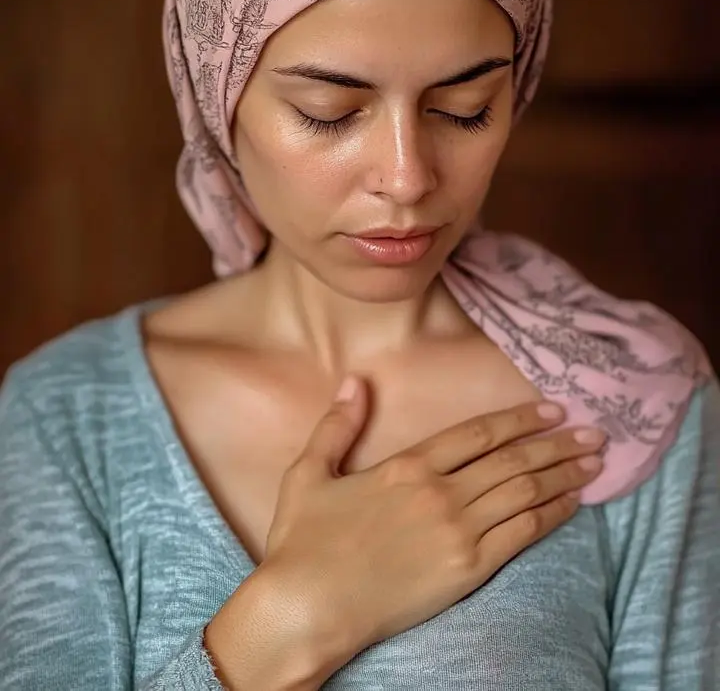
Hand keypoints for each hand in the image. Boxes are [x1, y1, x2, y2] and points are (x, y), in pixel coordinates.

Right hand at [262, 375, 603, 667]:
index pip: (477, 433)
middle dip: (557, 444)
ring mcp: (458, 533)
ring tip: (595, 462)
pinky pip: (521, 536)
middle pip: (512, 460)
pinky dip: (551, 515)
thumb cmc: (304, 541)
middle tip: (595, 432)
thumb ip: (336, 425)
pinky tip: (572, 504)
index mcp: (407, 466)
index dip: (519, 419)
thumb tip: (356, 380)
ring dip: (563, 475)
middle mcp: (441, 493)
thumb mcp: (308, 473)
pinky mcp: (467, 571)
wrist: (309, 607)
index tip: (552, 409)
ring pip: (524, 493)